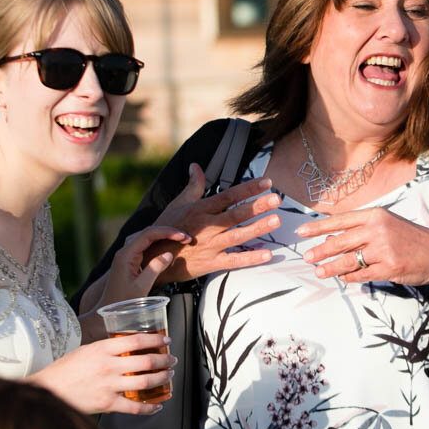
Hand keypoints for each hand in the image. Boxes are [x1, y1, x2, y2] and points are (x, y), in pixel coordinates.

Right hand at [29, 333, 175, 414]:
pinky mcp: (107, 403)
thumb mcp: (85, 351)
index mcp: (102, 349)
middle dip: (165, 360)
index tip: (167, 341)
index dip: (156, 340)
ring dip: (162, 379)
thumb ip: (105, 349)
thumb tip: (125, 347)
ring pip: (145, 381)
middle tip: (172, 360)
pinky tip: (157, 406)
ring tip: (169, 377)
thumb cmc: (64, 371)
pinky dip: (149, 408)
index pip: (136, 340)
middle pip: (146, 361)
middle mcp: (108, 365)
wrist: (48, 390)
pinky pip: (134, 407)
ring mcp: (109, 385)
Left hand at [100, 224, 188, 305]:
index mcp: (126, 255)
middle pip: (147, 233)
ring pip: (146, 238)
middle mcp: (124, 253)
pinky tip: (166, 245)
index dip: (167, 232)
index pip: (148, 234)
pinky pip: (144, 246)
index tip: (182, 237)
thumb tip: (168, 254)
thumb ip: (155, 268)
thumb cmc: (122, 302)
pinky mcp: (129, 262)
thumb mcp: (141, 287)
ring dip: (163, 236)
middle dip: (167, 232)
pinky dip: (157, 243)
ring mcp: (125, 256)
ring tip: (178, 238)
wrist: (109, 311)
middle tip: (185, 237)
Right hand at [152, 165, 282, 283]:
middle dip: (257, 206)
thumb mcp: (178, 204)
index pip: (229, 196)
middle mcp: (206, 226)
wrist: (152, 258)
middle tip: (276, 199)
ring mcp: (210, 245)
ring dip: (257, 228)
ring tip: (276, 220)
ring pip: (237, 235)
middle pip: (235, 214)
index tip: (267, 182)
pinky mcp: (210, 263)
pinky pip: (234, 261)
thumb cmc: (167, 229)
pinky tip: (267, 254)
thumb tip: (195, 165)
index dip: (248, 188)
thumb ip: (193, 185)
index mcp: (201, 209)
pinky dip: (250, 258)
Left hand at [297, 207, 428, 293]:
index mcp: (376, 215)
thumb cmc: (411, 239)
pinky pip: (362, 274)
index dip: (319, 226)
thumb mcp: (387, 226)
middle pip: (341, 241)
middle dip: (321, 251)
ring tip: (319, 272)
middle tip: (307, 257)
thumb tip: (330, 239)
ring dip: (331, 267)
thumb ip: (361, 231)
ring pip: (349, 260)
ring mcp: (384, 250)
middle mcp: (379, 230)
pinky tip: (343, 278)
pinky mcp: (389, 268)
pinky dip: (350, 277)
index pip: (341, 220)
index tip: (302, 231)